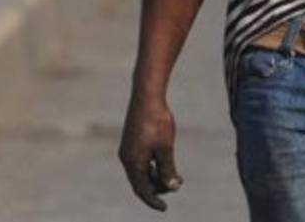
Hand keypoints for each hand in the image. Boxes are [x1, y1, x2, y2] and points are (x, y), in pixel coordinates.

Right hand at [119, 95, 182, 210]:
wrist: (147, 95)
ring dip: (157, 176)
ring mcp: (128, 149)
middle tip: (178, 183)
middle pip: (141, 182)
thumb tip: (172, 188)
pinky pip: (141, 161)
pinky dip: (153, 166)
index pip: (142, 189)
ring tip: (175, 175)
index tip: (164, 209)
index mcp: (133, 162)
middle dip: (158, 187)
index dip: (153, 200)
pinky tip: (165, 162)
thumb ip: (168, 169)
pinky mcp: (132, 141)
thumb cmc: (157, 121)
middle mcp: (127, 158)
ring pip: (141, 171)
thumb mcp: (166, 147)